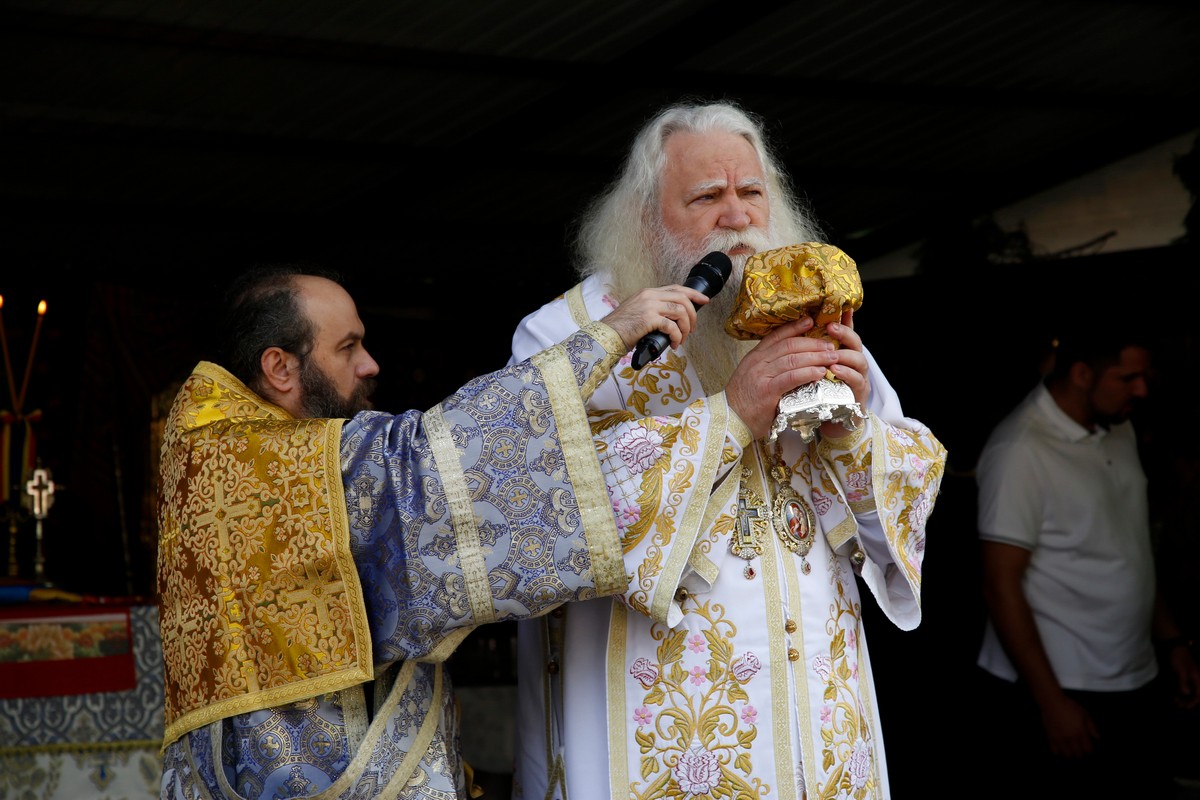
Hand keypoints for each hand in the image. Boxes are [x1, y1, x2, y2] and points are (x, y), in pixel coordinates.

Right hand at [601, 285, 709, 350]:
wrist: (606, 335)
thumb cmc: (620, 328)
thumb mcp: (638, 312)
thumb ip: (653, 310)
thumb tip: (671, 320)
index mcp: (648, 292)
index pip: (676, 288)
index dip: (693, 294)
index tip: (704, 301)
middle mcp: (649, 295)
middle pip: (682, 298)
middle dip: (693, 314)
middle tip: (693, 328)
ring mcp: (649, 305)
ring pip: (680, 311)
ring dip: (686, 327)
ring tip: (682, 338)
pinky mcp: (648, 318)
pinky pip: (672, 326)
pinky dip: (677, 336)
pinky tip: (674, 344)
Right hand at [725, 316, 842, 439]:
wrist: (729, 420)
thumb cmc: (743, 402)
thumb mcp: (752, 377)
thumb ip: (769, 367)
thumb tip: (794, 362)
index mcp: (754, 357)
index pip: (777, 336)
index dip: (795, 327)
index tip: (811, 322)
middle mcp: (758, 362)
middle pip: (789, 345)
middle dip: (812, 343)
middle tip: (829, 345)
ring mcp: (762, 376)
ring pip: (793, 359)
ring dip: (816, 357)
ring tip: (831, 358)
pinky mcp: (768, 391)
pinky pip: (791, 377)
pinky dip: (808, 372)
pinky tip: (820, 372)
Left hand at [818, 308, 871, 437]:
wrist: (829, 422)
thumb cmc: (821, 393)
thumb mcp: (814, 369)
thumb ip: (811, 353)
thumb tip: (799, 332)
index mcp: (843, 354)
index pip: (847, 332)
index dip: (845, 320)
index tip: (840, 308)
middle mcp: (854, 363)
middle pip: (855, 343)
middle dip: (844, 333)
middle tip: (830, 327)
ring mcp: (859, 379)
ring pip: (859, 360)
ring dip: (845, 355)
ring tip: (831, 353)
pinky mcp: (858, 395)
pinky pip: (856, 381)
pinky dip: (846, 374)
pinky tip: (835, 371)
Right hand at [1039, 693, 1098, 757]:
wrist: (1052, 702)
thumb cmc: (1069, 706)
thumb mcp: (1085, 714)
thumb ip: (1092, 727)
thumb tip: (1097, 737)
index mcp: (1081, 733)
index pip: (1088, 749)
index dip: (1089, 749)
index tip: (1088, 746)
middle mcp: (1071, 738)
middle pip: (1078, 754)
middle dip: (1080, 752)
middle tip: (1079, 748)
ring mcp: (1060, 739)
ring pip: (1067, 754)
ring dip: (1070, 753)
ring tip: (1070, 749)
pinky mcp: (1050, 737)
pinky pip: (1055, 751)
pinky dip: (1058, 751)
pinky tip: (1060, 747)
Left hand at [1169, 645, 1199, 709]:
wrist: (1174, 647)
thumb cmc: (1178, 658)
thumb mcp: (1180, 671)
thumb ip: (1183, 682)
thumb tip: (1186, 693)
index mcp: (1198, 679)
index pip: (1199, 695)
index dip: (1192, 702)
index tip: (1185, 707)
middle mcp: (1195, 680)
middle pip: (1194, 694)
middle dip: (1187, 701)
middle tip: (1178, 706)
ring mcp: (1190, 678)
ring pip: (1189, 691)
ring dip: (1183, 698)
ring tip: (1175, 702)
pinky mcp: (1184, 676)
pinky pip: (1184, 686)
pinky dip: (1180, 692)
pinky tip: (1174, 695)